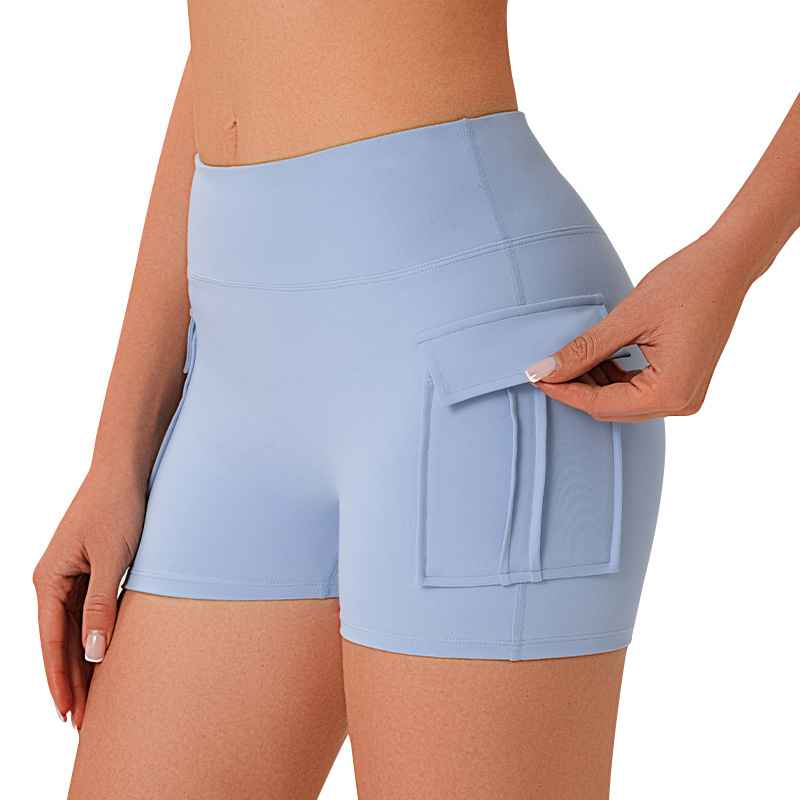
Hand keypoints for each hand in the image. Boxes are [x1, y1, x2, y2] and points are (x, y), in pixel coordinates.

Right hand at [33, 470, 143, 728]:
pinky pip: (86, 613)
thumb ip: (101, 605)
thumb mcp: (112, 558)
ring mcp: (69, 576)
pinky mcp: (88, 569)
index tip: (70, 714)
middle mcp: (53, 581)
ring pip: (73, 631)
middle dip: (73, 681)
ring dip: (83, 663)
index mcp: (49, 580)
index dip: (61, 680)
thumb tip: (94, 654)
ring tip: (95, 700)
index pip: (52, 643)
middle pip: (61, 643)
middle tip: (87, 722)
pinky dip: (94, 638)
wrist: (125, 470)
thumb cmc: (118, 508)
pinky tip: (104, 659)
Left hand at [525, 232, 753, 421]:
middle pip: (611, 409)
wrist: (728, 264)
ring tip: (570, 357)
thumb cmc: (684, 283)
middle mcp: (681, 403)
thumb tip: (542, 371)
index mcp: (670, 393)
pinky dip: (614, 378)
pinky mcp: (684, 383)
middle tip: (546, 366)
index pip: (600, 404)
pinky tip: (596, 357)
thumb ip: (584, 350)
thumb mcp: (626, 318)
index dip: (563, 391)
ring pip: (622, 402)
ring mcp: (685, 396)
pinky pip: (638, 391)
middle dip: (577, 388)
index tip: (534, 376)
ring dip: (593, 383)